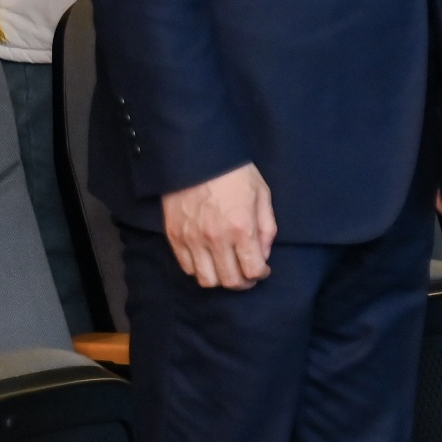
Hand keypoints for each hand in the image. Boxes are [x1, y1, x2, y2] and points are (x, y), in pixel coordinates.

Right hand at [162, 162, 274, 289]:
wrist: (198, 158)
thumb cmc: (235, 173)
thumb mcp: (262, 195)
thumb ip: (267, 228)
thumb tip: (264, 254)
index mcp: (241, 228)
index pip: (252, 269)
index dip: (261, 274)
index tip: (263, 271)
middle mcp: (216, 239)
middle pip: (229, 280)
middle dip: (242, 283)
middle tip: (247, 276)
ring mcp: (192, 240)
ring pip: (206, 280)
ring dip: (220, 280)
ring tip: (227, 270)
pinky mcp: (174, 237)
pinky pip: (186, 267)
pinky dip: (199, 270)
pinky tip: (209, 260)